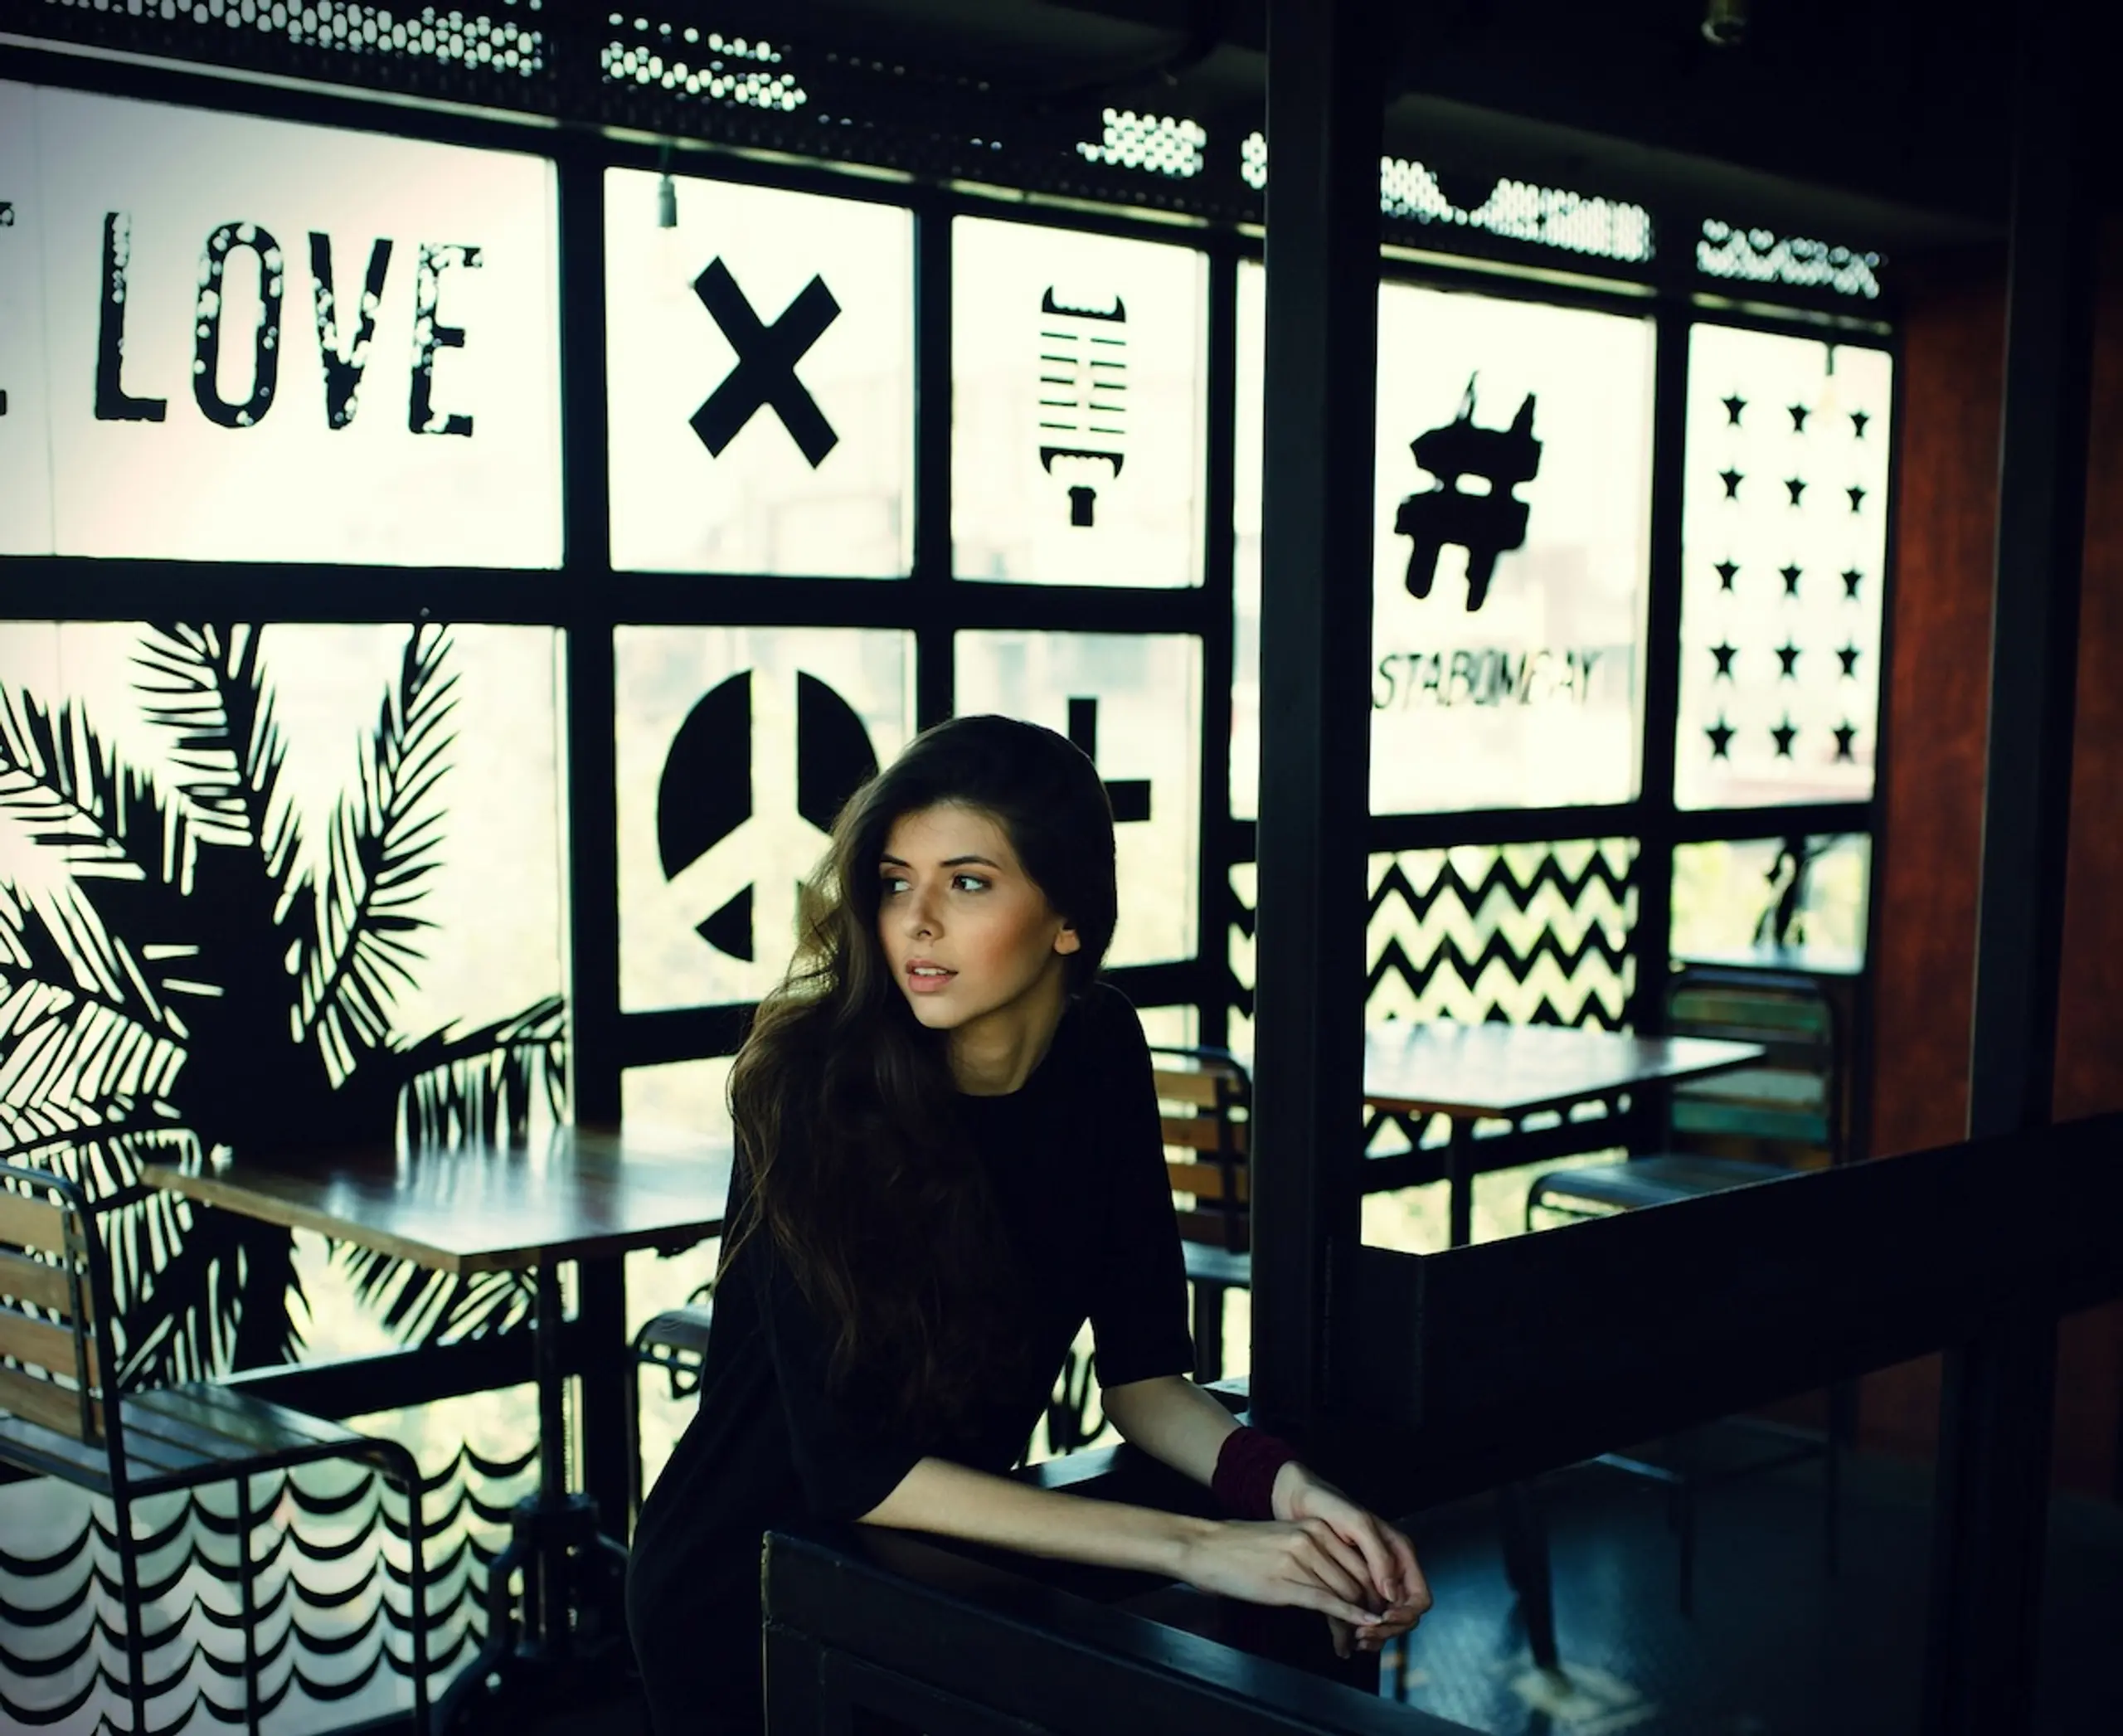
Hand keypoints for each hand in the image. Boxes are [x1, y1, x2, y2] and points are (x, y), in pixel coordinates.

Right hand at [1176, 1516, 1395, 1639]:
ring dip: (1355, 1621)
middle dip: (1368, 1607)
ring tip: (1355, 1642)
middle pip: (1358, 1577)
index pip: (1360, 1560)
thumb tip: (1338, 1579)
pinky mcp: (1286, 1582)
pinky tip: (1361, 1625)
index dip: (1372, 1588)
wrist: (1205, 1548)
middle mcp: (1313, 1538)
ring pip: (1345, 1593)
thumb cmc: (1241, 1548)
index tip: (1374, 1607)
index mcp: (1315, 1526)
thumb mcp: (1285, 1540)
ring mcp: (1300, 1559)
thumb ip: (1314, 1553)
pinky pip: (1326, 1602)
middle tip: (1369, 1632)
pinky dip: (1348, 1617)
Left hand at [1273, 1463, 1432, 1656]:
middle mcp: (1391, 1569)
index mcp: (1399, 1553)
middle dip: (1389, 1629)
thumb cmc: (1329, 1504)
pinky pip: (1366, 1616)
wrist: (1298, 1498)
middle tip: (1363, 1636)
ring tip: (1353, 1640)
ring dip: (1376, 1635)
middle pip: (1404, 1614)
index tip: (1384, 1619)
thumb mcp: (1357, 1523)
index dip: (1407, 1614)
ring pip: (1386, 1620)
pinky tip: (1346, 1638)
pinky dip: (1361, 1630)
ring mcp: (1372, 1579)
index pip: (1419, 1597)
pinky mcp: (1352, 1585)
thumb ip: (1379, 1556)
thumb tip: (1392, 1595)